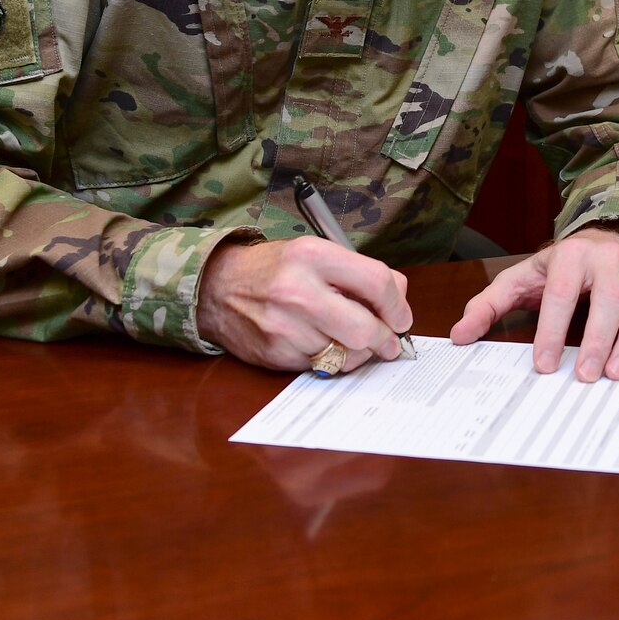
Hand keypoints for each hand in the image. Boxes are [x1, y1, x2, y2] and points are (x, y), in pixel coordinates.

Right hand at [195, 238, 412, 372]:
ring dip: (358, 352)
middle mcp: (298, 290)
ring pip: (346, 354)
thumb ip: (359, 272)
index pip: (377, 282)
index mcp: (313, 255)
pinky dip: (332, 361)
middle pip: (365, 329)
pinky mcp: (276, 353)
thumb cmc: (275, 269)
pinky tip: (324, 345)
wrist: (217, 287)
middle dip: (384, 339)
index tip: (401, 318)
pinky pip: (322, 367)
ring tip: (351, 339)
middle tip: (387, 341)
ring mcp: (285, 326)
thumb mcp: (315, 252)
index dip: (398, 306)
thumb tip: (399, 299)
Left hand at [448, 225, 618, 381]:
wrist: (604, 235)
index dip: (552, 330)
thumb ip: (489, 305)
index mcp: (571, 256)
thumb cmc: (559, 266)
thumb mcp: (520, 278)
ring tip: (617, 374)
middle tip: (586, 376)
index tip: (544, 364)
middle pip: (609, 298)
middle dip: (598, 339)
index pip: (561, 294)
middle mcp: (609, 259)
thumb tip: (460, 335)